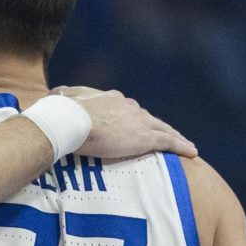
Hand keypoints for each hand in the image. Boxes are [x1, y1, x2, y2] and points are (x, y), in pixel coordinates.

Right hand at [52, 86, 196, 158]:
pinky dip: (182, 146)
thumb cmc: (63, 111)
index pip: (126, 107)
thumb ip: (61, 95)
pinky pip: (169, 142)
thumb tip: (54, 93)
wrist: (71, 120)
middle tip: (159, 134)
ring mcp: (139, 122)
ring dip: (174, 135)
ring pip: (162, 128)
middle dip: (154, 125)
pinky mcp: (145, 137)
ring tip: (183, 143)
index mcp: (110, 98)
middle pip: (147, 117)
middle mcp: (128, 107)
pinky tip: (192, 152)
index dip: (131, 116)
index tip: (133, 122)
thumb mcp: (60, 98)